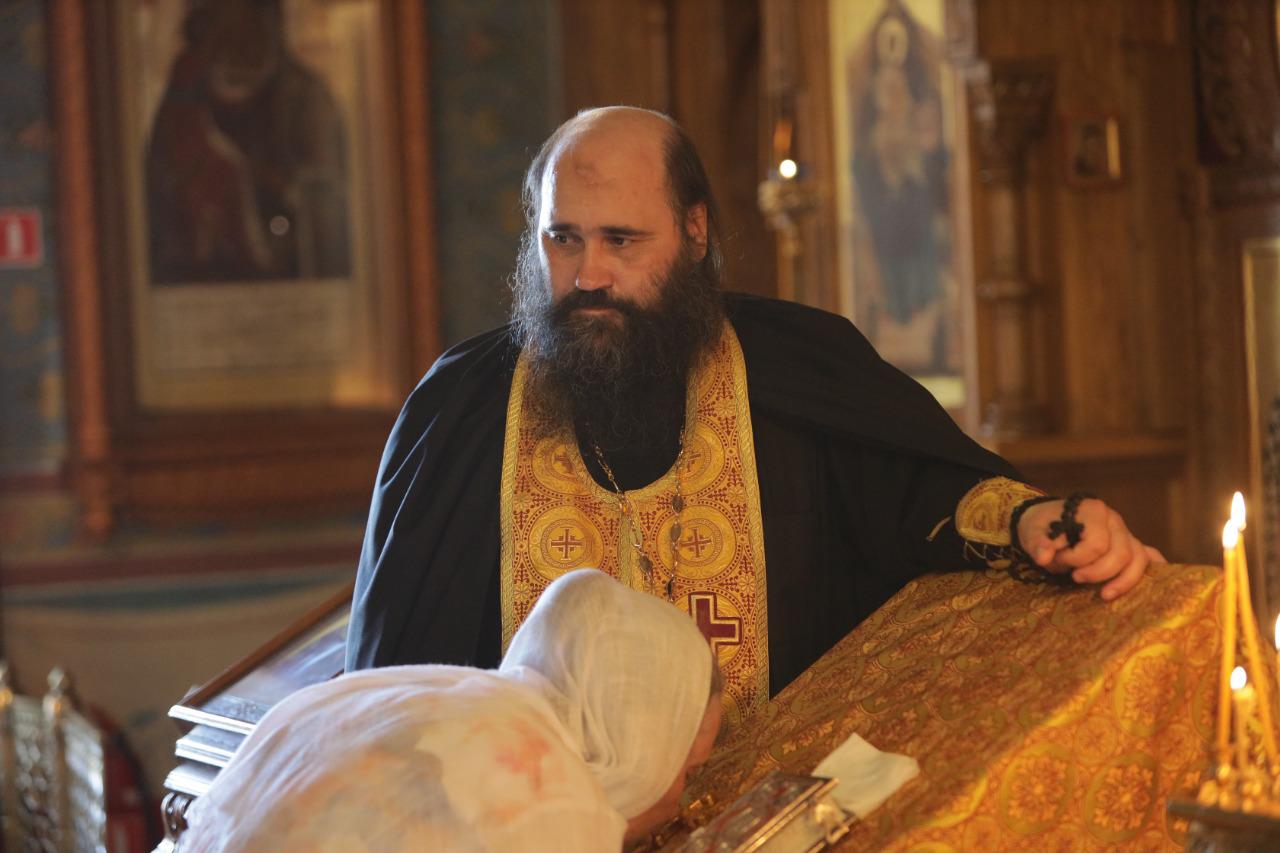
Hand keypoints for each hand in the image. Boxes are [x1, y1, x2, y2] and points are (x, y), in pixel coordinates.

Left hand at [1016, 498, 1165, 599]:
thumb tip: (1044, 558)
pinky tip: (1150, 586)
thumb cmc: (1040, 526)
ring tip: (1104, 595)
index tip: (1058, 561)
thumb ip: (1038, 544)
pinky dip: (1151, 570)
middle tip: (1075, 578)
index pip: (1098, 544)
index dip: (1078, 559)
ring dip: (1124, 580)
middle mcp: (1114, 520)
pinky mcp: (1127, 544)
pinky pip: (1148, 556)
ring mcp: (1124, 532)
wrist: (1044, 521)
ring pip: (1139, 558)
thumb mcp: (1031, 532)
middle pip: (1122, 553)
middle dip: (1099, 572)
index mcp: (1092, 511)